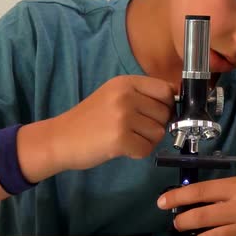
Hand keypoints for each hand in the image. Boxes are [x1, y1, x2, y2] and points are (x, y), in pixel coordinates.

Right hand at [49, 75, 175, 169]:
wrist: (60, 138)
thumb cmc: (90, 120)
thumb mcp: (114, 96)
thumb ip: (142, 95)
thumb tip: (175, 100)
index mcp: (126, 82)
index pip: (165, 90)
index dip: (166, 105)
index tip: (155, 114)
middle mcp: (126, 96)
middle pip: (165, 113)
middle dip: (155, 125)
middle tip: (135, 129)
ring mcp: (123, 117)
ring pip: (159, 133)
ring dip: (147, 140)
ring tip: (127, 138)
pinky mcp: (120, 139)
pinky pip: (147, 149)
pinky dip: (138, 152)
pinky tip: (122, 148)